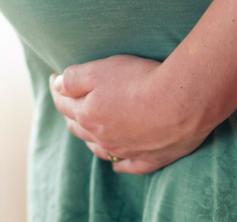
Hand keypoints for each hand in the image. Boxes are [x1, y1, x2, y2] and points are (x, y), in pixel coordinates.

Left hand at [49, 55, 215, 173]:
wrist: (182, 101)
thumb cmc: (138, 80)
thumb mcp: (98, 70)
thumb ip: (72, 79)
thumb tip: (56, 86)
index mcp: (87, 115)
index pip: (63, 103)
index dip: (57, 89)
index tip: (54, 78)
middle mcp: (103, 138)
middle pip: (79, 127)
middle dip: (70, 112)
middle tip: (68, 100)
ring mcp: (127, 151)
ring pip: (100, 148)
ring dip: (90, 138)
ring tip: (87, 127)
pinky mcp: (152, 159)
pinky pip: (130, 166)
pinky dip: (120, 164)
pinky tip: (116, 165)